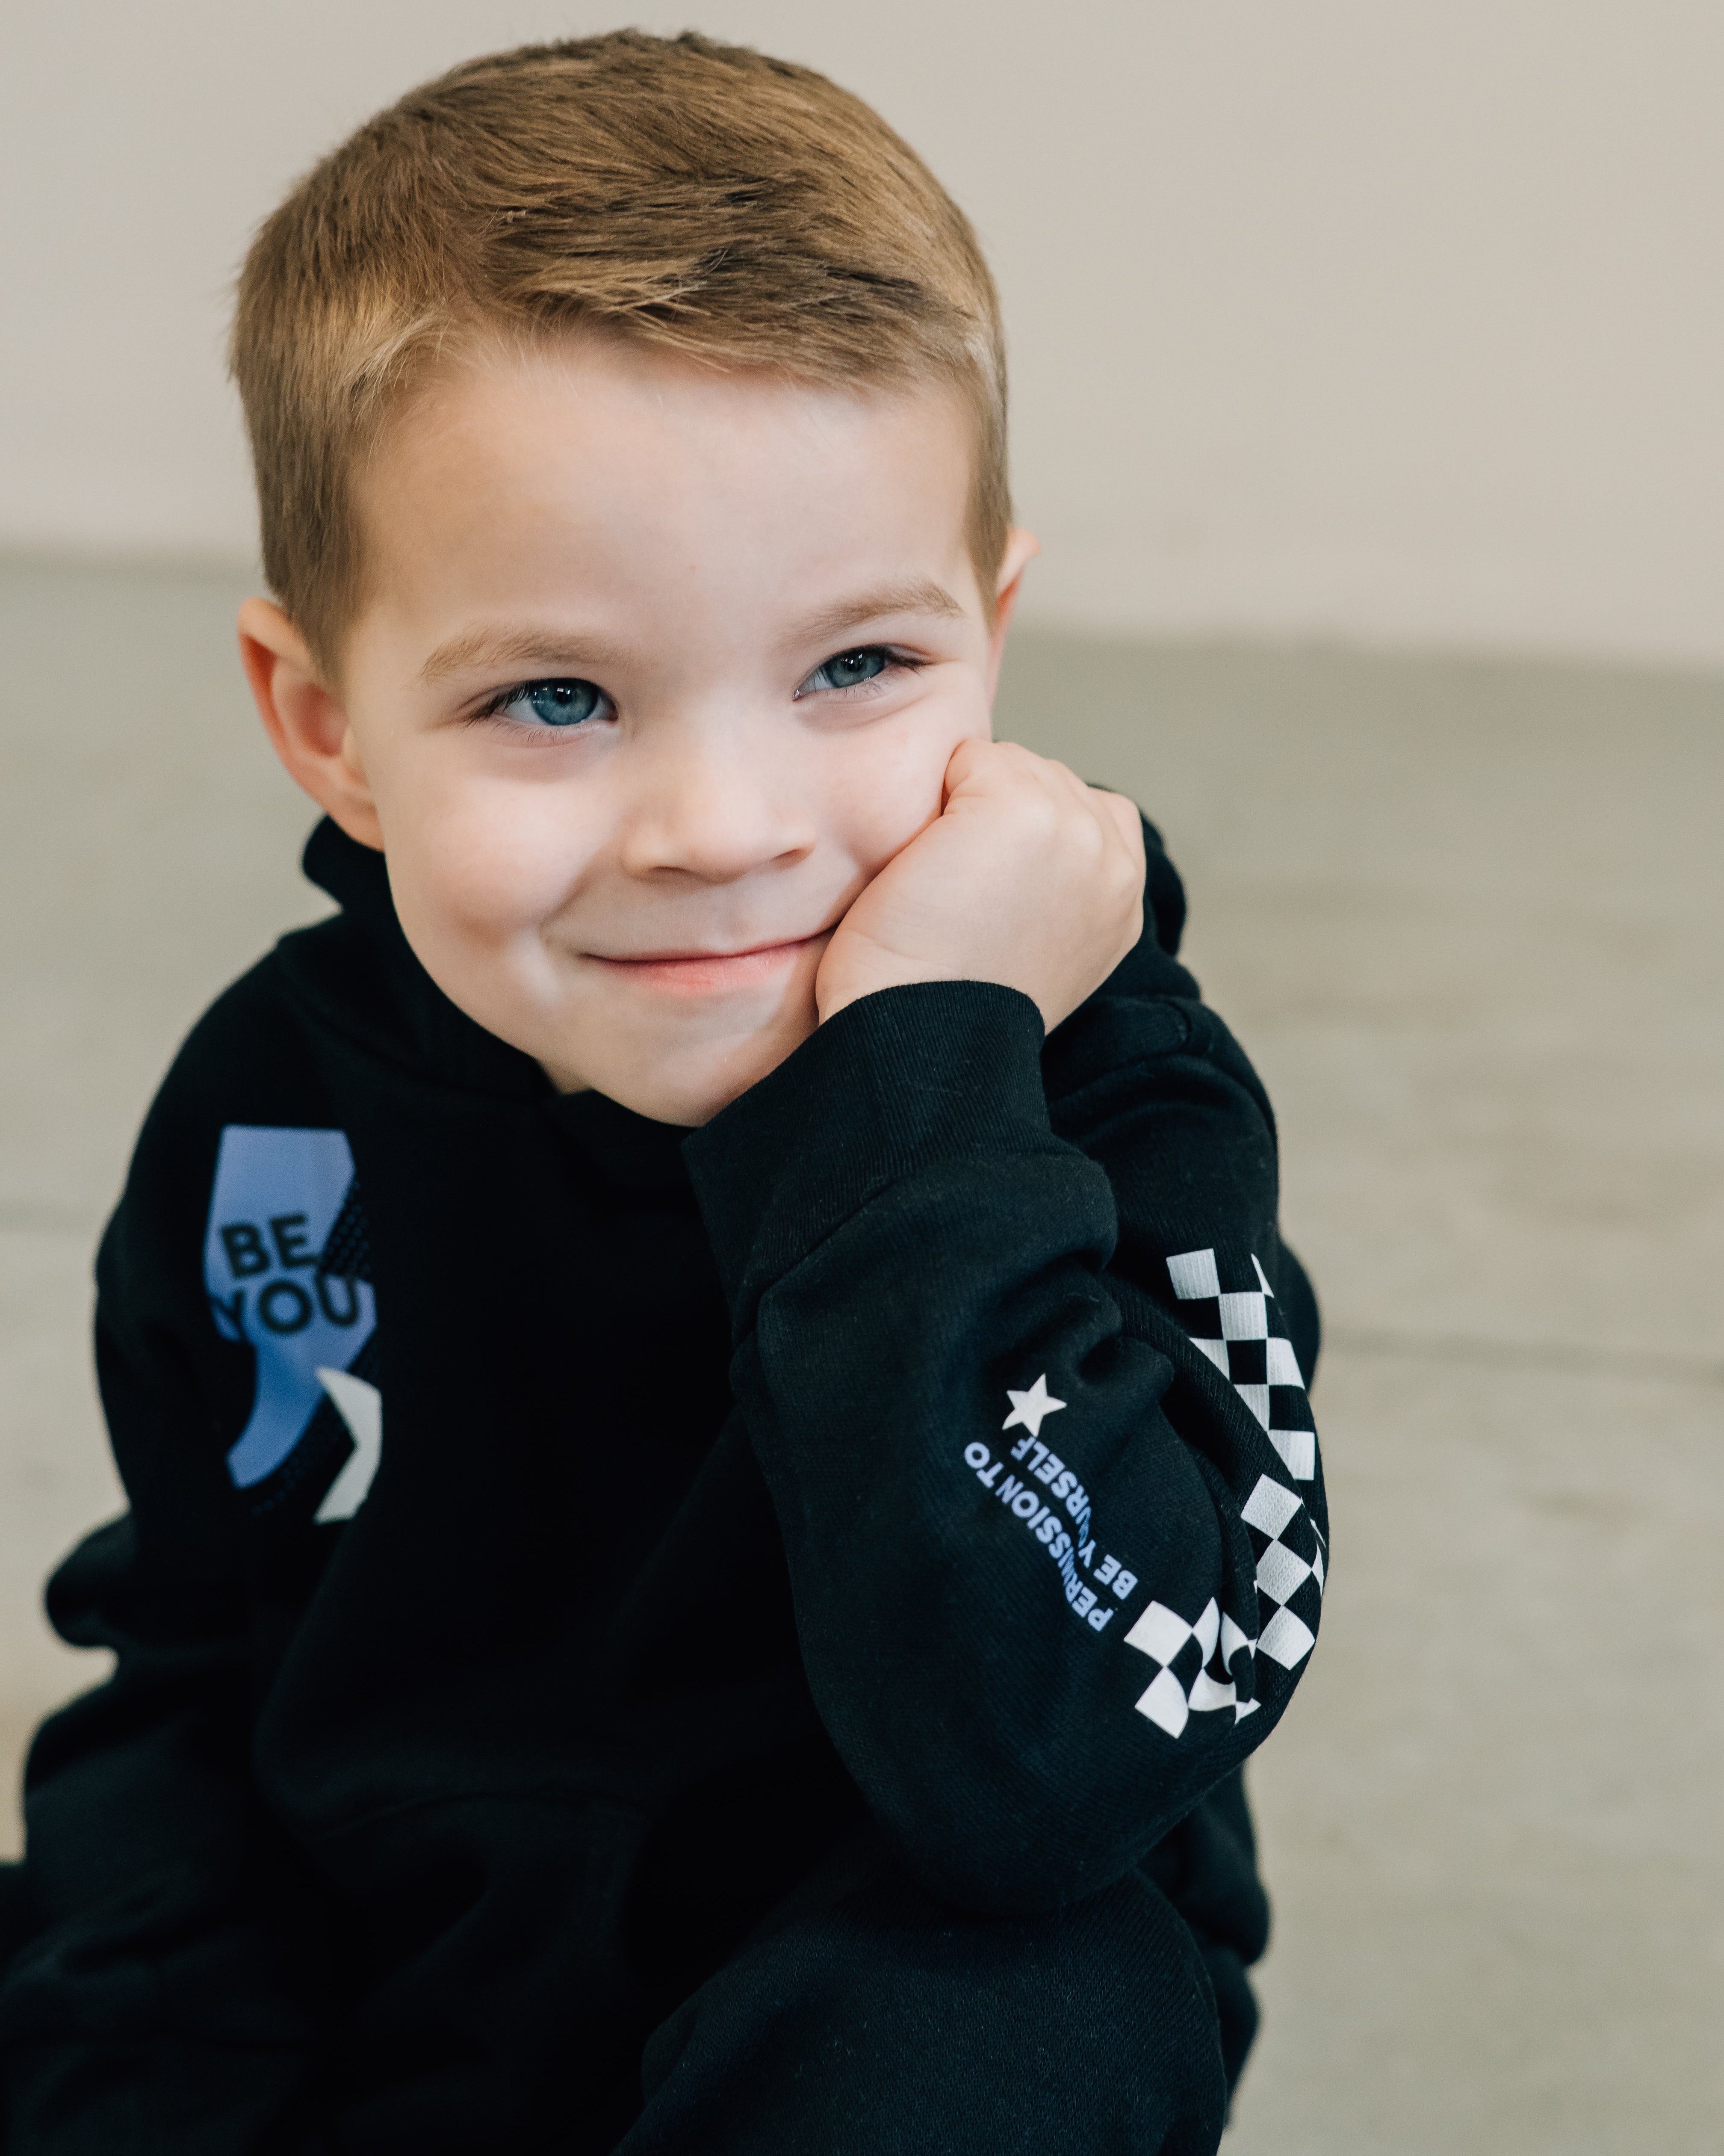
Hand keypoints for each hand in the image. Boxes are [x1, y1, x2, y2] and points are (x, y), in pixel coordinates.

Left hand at [816, 739, 1145, 1032]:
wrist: (921, 1040)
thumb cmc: (945, 1004)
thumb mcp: (1035, 953)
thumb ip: (1055, 892)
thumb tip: (1021, 847)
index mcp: (1123, 900)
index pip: (1085, 811)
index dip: (1020, 837)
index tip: (989, 898)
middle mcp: (1112, 860)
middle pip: (1044, 777)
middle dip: (992, 815)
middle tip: (960, 895)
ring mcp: (1073, 827)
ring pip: (1007, 763)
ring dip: (963, 804)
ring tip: (945, 881)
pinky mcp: (1019, 807)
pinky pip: (966, 757)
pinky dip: (933, 796)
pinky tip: (927, 863)